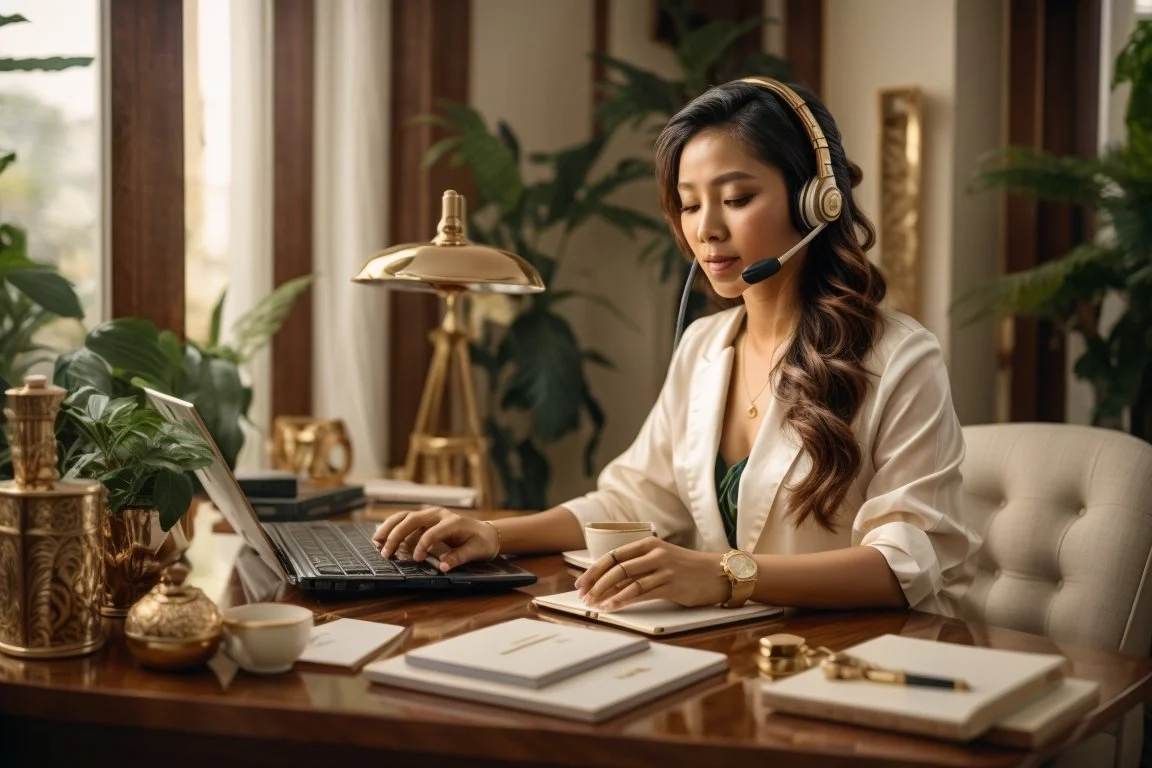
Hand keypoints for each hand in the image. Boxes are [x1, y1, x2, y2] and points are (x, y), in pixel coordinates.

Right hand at [372, 507, 498, 571]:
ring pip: (405, 516)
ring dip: (390, 527)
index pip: (431, 532)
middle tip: (386, 553)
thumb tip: (443, 568)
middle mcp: (439, 514)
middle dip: (397, 535)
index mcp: (452, 522)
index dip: (421, 545)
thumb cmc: (481, 543)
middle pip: (413, 519)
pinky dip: (393, 526)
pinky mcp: (426, 519)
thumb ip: (459, 558)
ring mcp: (431, 515)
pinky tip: (382, 536)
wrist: (487, 533)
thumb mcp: (475, 551)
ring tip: (376, 540)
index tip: (415, 560)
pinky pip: (406, 520)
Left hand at [573, 537, 728, 611]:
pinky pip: (642, 592)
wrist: (717, 573)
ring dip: (606, 593)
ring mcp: (663, 568)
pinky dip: (623, 600)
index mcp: (648, 543)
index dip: (594, 570)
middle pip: (617, 567)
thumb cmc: (685, 569)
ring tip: (594, 604)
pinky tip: (612, 606)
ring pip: (627, 580)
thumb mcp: (660, 559)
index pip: (613, 556)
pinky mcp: (671, 584)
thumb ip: (638, 567)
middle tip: (583, 596)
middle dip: (595, 582)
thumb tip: (608, 582)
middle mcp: (654, 553)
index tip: (580, 583)